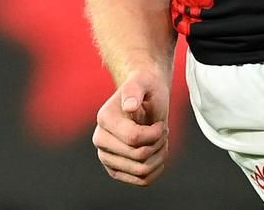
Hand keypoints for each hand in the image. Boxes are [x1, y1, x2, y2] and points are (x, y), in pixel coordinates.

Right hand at [93, 69, 169, 185]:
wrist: (143, 96)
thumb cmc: (145, 87)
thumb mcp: (143, 82)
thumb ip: (134, 90)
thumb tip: (129, 106)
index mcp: (104, 118)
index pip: (133, 138)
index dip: (155, 133)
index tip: (161, 123)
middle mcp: (100, 140)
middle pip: (139, 156)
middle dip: (159, 143)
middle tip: (163, 130)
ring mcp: (106, 157)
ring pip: (141, 172)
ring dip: (159, 156)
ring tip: (161, 140)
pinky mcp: (115, 170)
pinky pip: (141, 181)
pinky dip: (156, 169)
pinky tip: (158, 152)